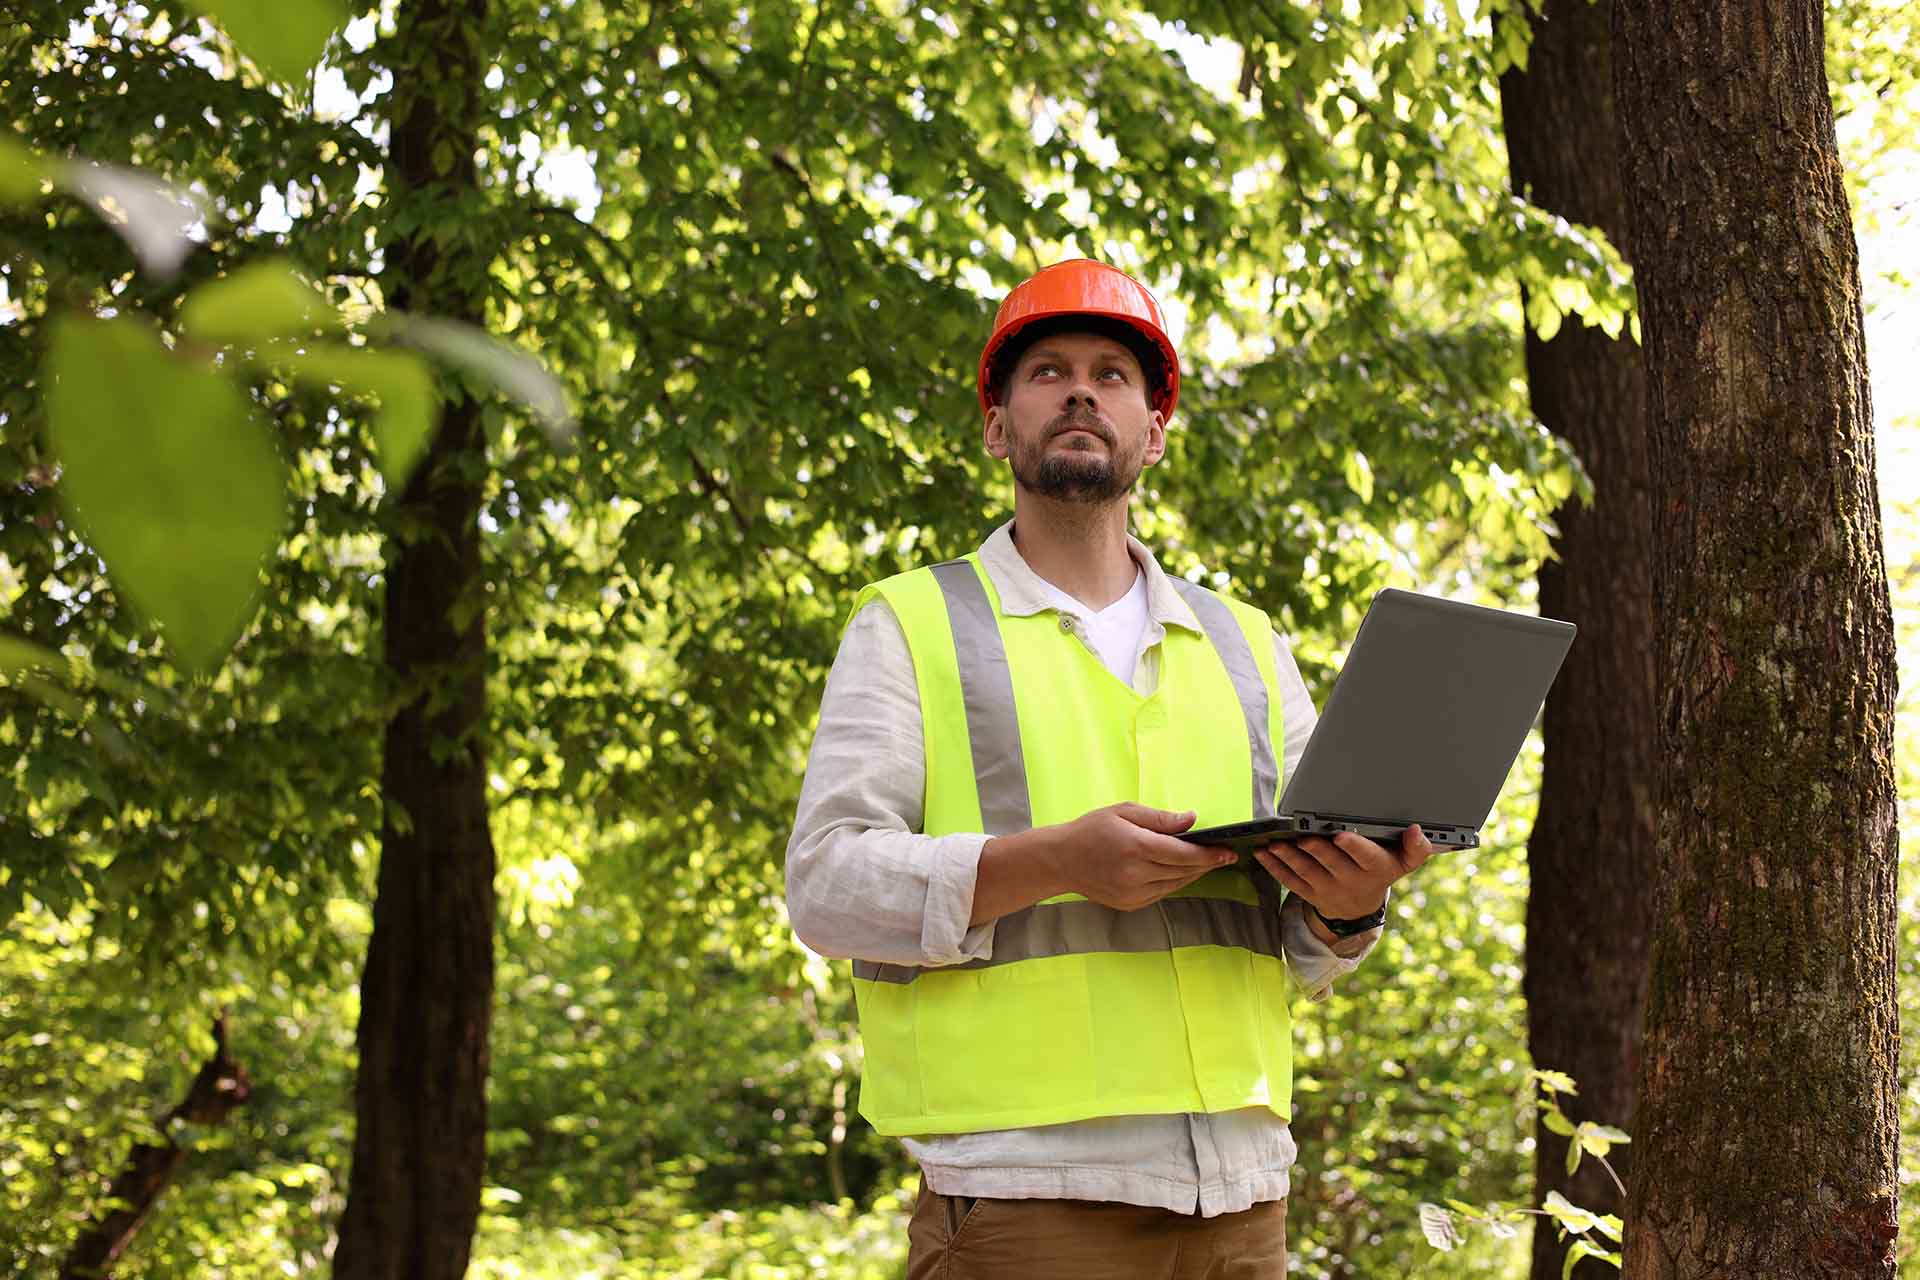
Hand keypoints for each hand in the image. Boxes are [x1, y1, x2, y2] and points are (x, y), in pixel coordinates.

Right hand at [1048, 802, 1235, 911]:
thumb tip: (1191, 819)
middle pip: (1184, 871)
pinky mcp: (1130, 904)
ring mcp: (1133, 893)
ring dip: (1194, 874)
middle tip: (1224, 855)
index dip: (1209, 854)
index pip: (1183, 854)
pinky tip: (1180, 872)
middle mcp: (1136, 874)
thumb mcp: (1124, 811)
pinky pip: (1162, 893)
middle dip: (1207, 863)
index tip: (1228, 851)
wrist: (1060, 860)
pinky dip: (1175, 882)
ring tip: (1206, 862)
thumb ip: (1160, 818)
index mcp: (1136, 847)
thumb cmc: (1091, 830)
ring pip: (1176, 884)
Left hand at [1251, 825, 1436, 921]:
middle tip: (1303, 836)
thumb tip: (1418, 831)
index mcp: (1375, 869)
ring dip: (1290, 858)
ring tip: (1276, 844)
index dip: (1354, 847)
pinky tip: (1263, 853)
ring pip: (1306, 873)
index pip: (1366, 858)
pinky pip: (1289, 880)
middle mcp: (1350, 881)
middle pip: (1332, 863)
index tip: (1342, 835)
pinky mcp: (1308, 893)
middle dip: (1317, 850)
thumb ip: (1416, 848)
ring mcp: (1327, 889)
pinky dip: (1274, 867)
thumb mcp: (1404, 862)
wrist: (1360, 907)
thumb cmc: (1381, 871)